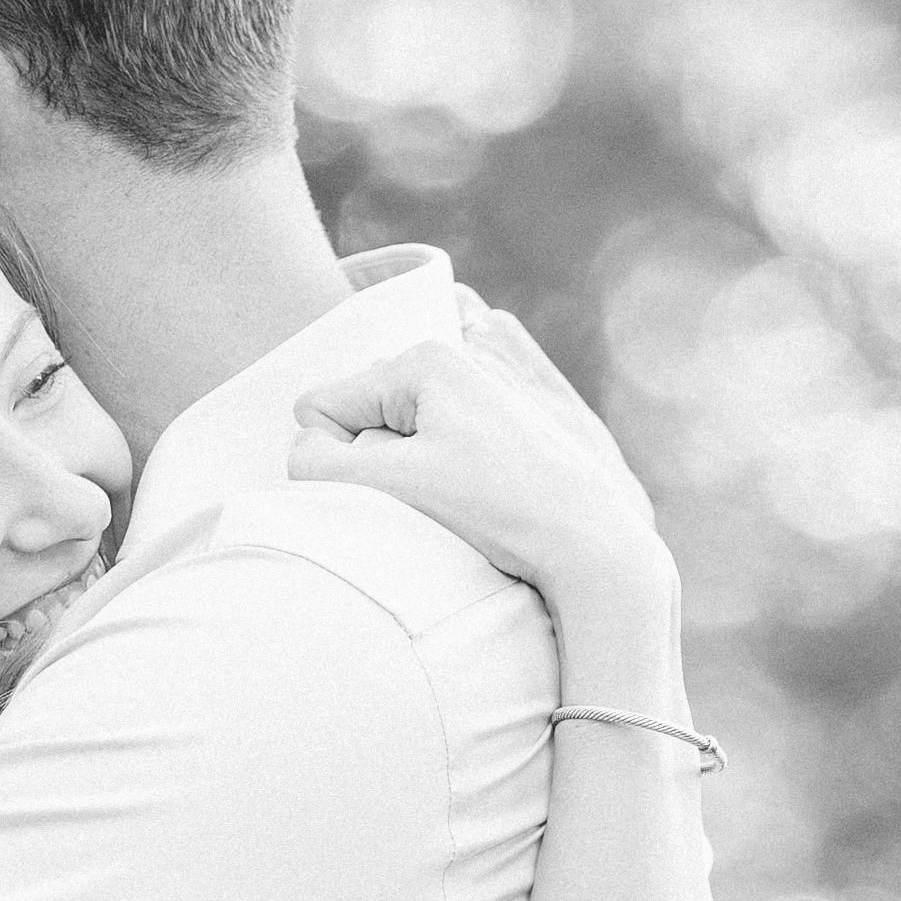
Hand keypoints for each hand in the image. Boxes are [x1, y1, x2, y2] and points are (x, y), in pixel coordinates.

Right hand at [288, 321, 681, 712]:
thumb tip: (306, 448)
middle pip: (367, 418)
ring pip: (406, 434)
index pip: (323, 408)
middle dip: (377, 461)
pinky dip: (446, 468)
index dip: (337, 461)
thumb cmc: (497, 510)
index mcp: (425, 359)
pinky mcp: (515, 417)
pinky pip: (443, 440)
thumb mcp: (389, 486)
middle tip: (432, 498)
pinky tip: (480, 492)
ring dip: (413, 470)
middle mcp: (460, 357)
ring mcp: (490, 385)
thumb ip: (318, 463)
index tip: (396, 492)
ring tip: (461, 501)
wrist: (595, 542)